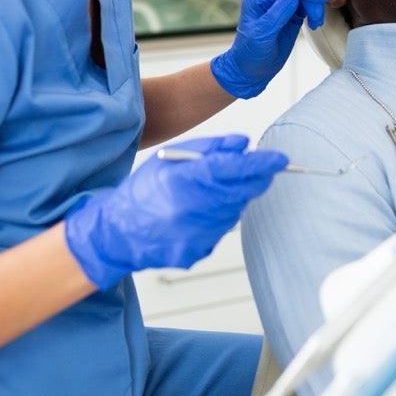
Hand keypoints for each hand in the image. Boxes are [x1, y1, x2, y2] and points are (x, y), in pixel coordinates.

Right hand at [64, 134, 287, 287]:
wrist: (116, 234)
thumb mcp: (169, 160)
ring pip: (234, 211)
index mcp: (184, 181)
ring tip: (206, 194)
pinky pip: (220, 230)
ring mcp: (195, 234)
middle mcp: (192, 210)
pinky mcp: (196, 252)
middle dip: (254, 179)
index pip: (234, 169)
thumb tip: (243, 144)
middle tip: (257, 171)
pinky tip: (196, 215)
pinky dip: (217, 219)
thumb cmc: (142, 193)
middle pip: (241, 192)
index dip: (261, 163)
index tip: (280, 159)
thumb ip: (210, 149)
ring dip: (232, 199)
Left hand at [211, 0, 328, 97]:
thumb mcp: (261, 37)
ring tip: (316, 22)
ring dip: (314, 3)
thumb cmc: (250, 54)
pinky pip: (307, 2)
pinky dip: (314, 9)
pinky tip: (314, 23)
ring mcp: (281, 2)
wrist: (251, 70)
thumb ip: (276, 16)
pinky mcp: (292, 12)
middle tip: (317, 13)